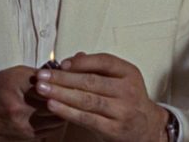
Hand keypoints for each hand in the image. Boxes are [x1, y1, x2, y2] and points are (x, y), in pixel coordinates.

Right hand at [0, 65, 65, 140]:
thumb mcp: (11, 75)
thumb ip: (35, 74)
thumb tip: (59, 71)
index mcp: (15, 85)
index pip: (48, 81)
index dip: (62, 79)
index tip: (70, 75)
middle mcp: (20, 107)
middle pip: (55, 100)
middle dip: (66, 94)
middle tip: (75, 88)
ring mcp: (24, 125)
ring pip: (57, 117)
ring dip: (64, 109)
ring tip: (70, 101)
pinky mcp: (27, 137)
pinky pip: (51, 129)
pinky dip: (57, 121)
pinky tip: (59, 114)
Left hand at [34, 52, 168, 141]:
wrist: (146, 127)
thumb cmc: (127, 99)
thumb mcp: (120, 78)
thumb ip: (97, 67)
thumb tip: (73, 58)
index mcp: (129, 73)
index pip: (104, 61)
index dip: (81, 62)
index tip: (61, 63)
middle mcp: (127, 90)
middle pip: (91, 81)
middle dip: (62, 78)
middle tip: (41, 76)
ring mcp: (122, 111)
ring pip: (87, 100)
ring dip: (61, 94)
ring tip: (42, 89)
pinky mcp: (114, 129)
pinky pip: (87, 118)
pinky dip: (67, 111)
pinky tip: (53, 105)